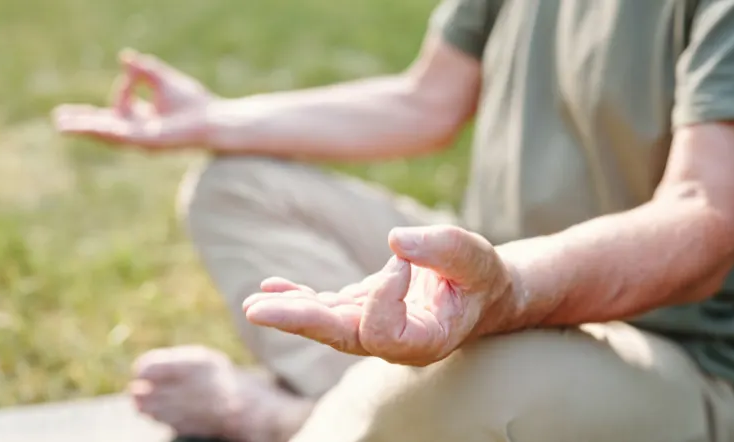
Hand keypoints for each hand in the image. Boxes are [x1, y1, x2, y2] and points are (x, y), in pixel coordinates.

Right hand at [52, 49, 213, 149]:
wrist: (213, 119)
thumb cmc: (194, 103)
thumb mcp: (163, 80)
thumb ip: (143, 70)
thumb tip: (125, 57)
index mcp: (143, 120)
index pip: (118, 107)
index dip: (123, 86)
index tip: (133, 70)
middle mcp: (139, 132)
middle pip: (103, 127)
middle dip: (81, 123)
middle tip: (58, 120)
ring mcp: (141, 139)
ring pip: (106, 134)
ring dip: (84, 128)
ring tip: (61, 125)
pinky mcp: (147, 142)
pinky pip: (120, 135)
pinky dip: (103, 129)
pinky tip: (87, 127)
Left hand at [243, 225, 518, 365]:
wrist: (478, 290)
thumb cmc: (481, 278)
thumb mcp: (475, 258)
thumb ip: (442, 249)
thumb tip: (395, 240)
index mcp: (424, 341)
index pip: (384, 329)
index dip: (384, 292)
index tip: (401, 257)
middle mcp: (392, 343)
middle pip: (339, 335)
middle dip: (298, 320)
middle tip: (256, 310)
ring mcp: (373, 327)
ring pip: (327, 323)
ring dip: (290, 310)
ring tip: (253, 303)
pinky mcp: (361, 309)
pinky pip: (326, 307)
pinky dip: (299, 296)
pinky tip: (270, 285)